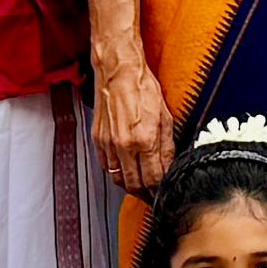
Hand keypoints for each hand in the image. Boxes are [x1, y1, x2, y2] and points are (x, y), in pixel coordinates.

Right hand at [95, 52, 174, 192]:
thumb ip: (167, 147)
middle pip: (134, 185)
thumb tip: (168, 167)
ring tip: (140, 186)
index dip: (159, 190)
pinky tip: (125, 171)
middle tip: (152, 195)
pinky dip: (116, 173)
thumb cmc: (142, 88)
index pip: (152, 179)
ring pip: (118, 179)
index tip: (163, 192)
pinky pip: (106, 166)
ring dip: (130, 186)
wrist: (118, 72)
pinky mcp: (98, 139)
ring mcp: (108, 144)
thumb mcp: (165, 118)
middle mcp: (124, 145)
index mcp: (144, 140)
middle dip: (145, 194)